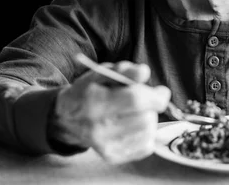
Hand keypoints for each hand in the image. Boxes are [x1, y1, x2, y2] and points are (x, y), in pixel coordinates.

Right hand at [49, 60, 170, 162]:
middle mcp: (98, 127)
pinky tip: (136, 126)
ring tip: (139, 112)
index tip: (162, 92)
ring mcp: (105, 145)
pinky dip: (147, 134)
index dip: (155, 96)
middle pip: (145, 118)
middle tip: (149, 100)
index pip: (135, 100)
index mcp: (95, 101)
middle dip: (153, 107)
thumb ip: (124, 70)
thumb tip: (144, 72)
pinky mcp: (112, 157)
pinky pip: (145, 147)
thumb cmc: (89, 91)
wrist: (67, 119)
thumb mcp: (101, 74)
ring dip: (150, 119)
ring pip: (148, 133)